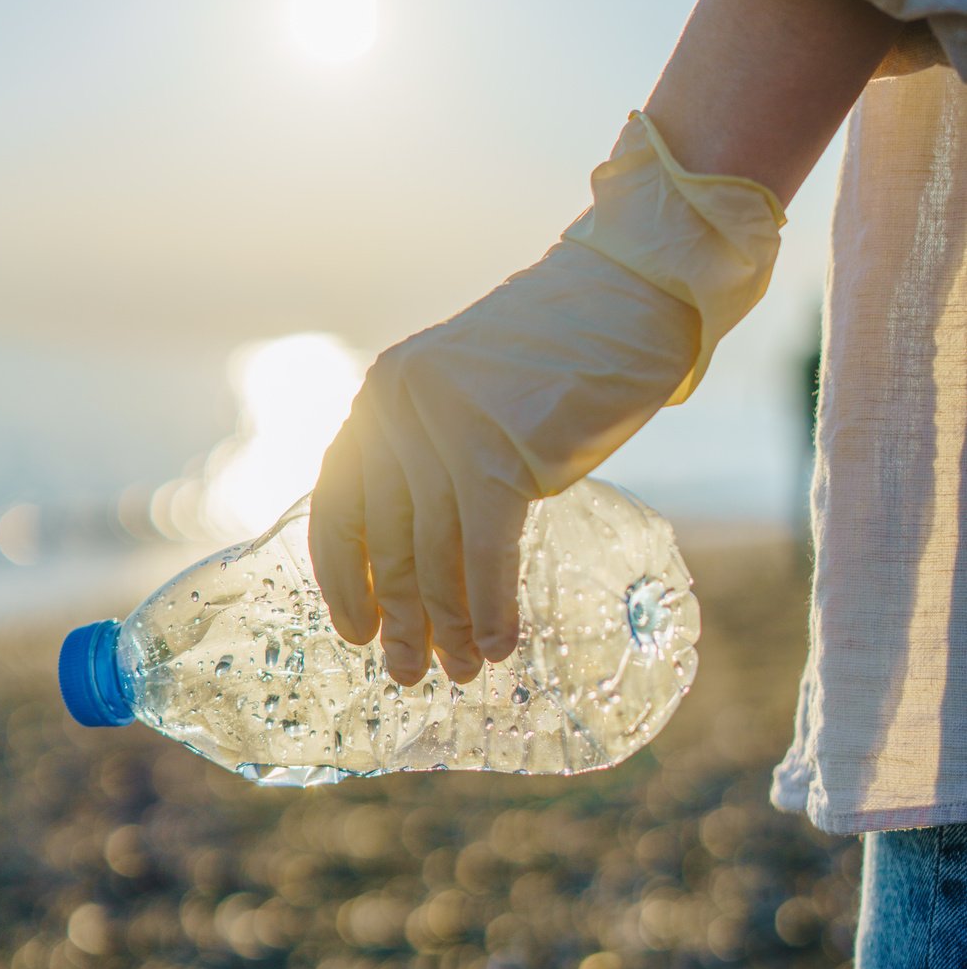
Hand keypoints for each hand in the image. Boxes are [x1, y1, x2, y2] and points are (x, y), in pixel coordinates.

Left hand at [308, 238, 699, 685]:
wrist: (628, 296)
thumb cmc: (558, 356)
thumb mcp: (472, 398)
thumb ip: (436, 456)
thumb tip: (423, 562)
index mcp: (382, 394)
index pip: (340, 502)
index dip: (345, 576)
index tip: (357, 630)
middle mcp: (399, 406)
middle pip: (391, 537)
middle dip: (402, 614)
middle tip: (409, 673)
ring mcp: (447, 426)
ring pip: (438, 550)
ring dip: (450, 623)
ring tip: (462, 671)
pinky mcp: (500, 448)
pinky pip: (487, 548)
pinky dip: (493, 604)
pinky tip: (501, 645)